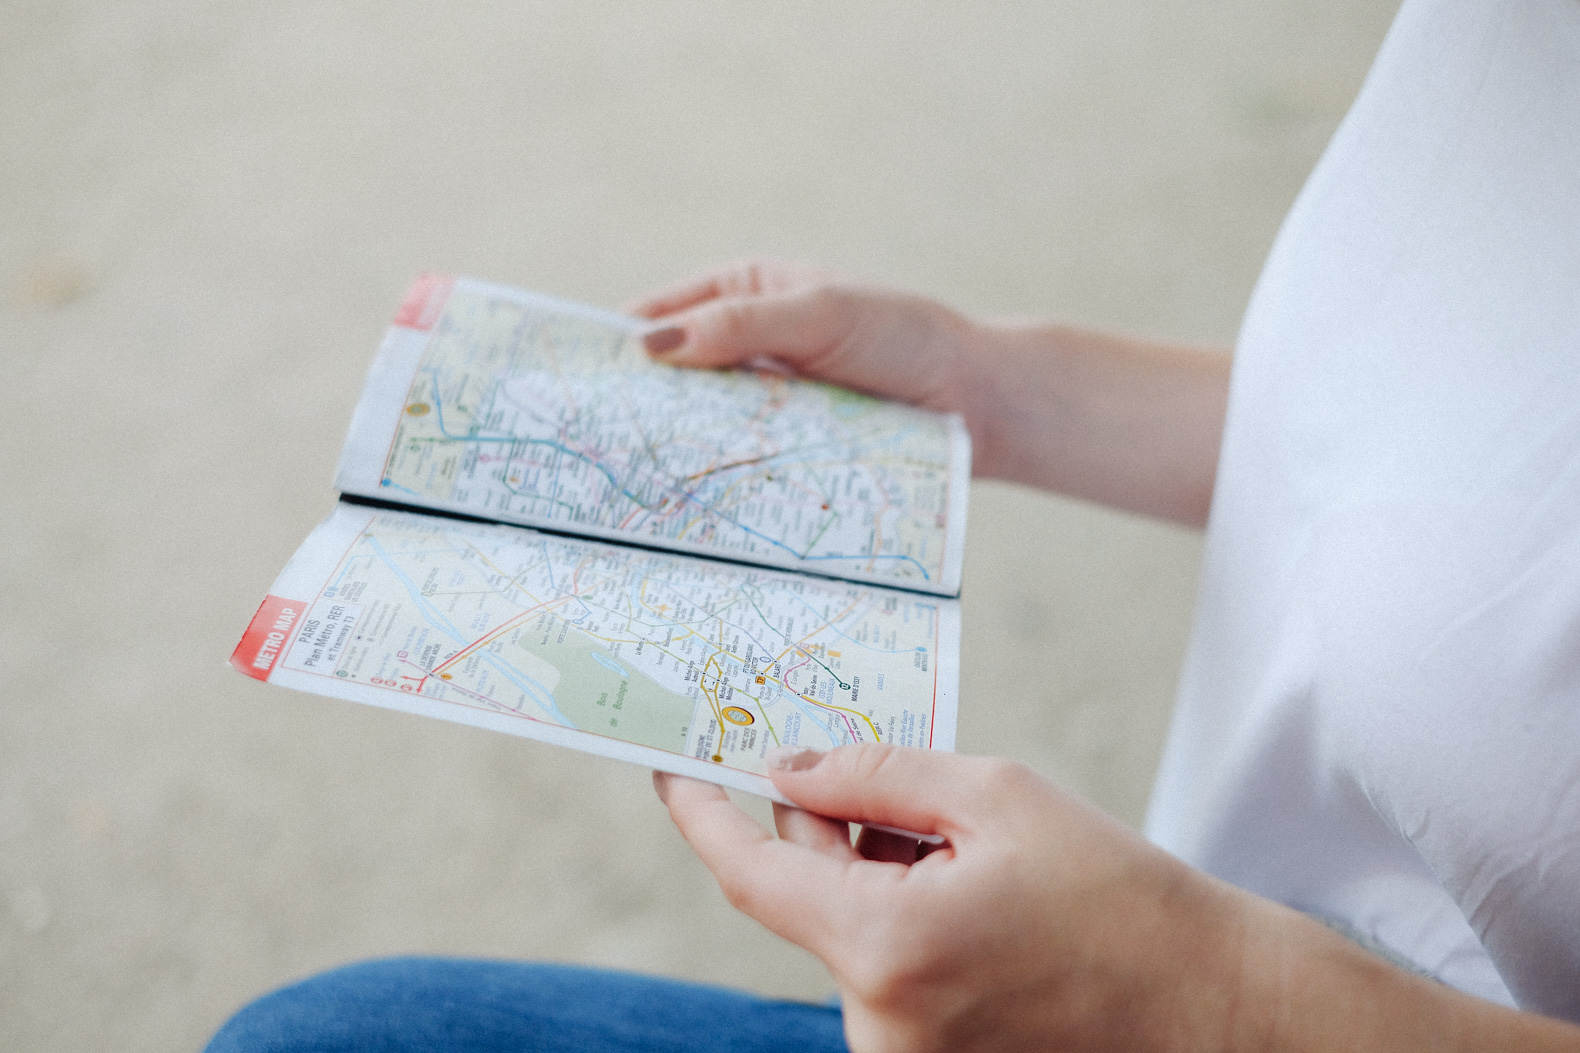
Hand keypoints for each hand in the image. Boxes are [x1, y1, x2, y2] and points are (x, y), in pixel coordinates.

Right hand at [629, 261, 1233, 522]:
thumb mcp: (820, 314)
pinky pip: (735, 461)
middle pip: (669, 378)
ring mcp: (763, 400)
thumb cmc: (905, 336)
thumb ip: (740, 324)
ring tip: (620, 486)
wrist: (980, 402)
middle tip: (583, 449)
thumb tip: (652, 345)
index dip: (614, 349)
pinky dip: (710, 478)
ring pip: (698, 426)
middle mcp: (745, 344)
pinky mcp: (785, 448)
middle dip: (632, 409)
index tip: (570, 385)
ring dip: (669, 452)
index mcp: (743, 289)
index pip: (659, 316)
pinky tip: (684, 505)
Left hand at [653, 745, 1253, 1051]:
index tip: (672, 771)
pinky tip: (981, 914)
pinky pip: (880, 974)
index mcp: (886, 946)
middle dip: (836, 829)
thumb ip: (872, 775)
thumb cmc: (1116, 897)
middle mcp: (876, 1023)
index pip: (750, 874)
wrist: (1210, 1008)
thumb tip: (786, 771)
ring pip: (845, 932)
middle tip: (903, 792)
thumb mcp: (997, 796)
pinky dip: (902, 925)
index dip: (702, 815)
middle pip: (806, 894)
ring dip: (880, 880)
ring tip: (980, 869)